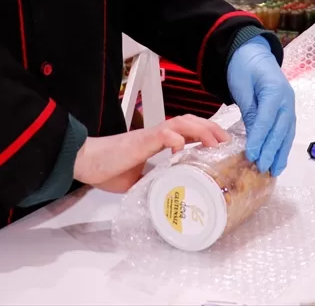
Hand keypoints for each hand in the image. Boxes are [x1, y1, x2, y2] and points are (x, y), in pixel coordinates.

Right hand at [73, 115, 229, 192]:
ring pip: (182, 122)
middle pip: (191, 121)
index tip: (221, 144)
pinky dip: (177, 139)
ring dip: (201, 130)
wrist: (87, 161)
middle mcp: (157, 134)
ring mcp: (150, 135)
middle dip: (212, 128)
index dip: (206, 133)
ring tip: (216, 142)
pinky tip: (184, 149)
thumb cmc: (108, 168)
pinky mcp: (141, 141)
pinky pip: (164, 134)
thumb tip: (168, 194)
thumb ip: (154, 181)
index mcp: (158, 140)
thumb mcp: (138, 180)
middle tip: (228, 142)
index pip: (187, 129)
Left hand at [227, 37, 295, 175]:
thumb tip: (254, 136)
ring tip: (274, 170)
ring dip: (281, 152)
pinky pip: (287, 130)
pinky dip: (283, 146)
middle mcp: (287, 99)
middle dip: (272, 150)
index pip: (268, 119)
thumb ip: (249, 110)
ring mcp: (289, 105)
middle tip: (262, 168)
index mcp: (275, 90)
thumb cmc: (244, 67)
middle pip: (280, 129)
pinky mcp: (286, 110)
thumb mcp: (242, 86)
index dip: (260, 138)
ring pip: (287, 133)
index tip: (252, 155)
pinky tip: (279, 159)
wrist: (252, 52)